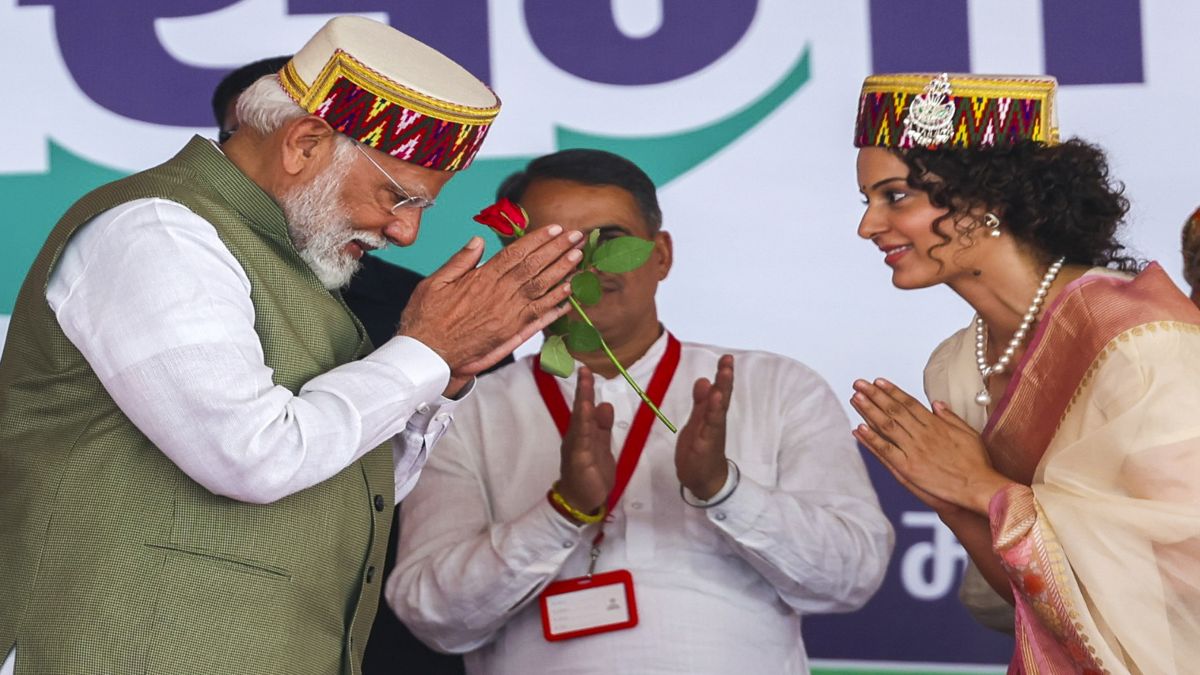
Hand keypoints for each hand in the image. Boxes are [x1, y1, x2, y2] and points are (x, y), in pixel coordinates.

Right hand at [399, 228, 582, 387]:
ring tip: (578, 258)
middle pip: (535, 267)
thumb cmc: (426, 319)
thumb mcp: (435, 282)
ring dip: (562, 273)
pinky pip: (539, 318)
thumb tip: (478, 240)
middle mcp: (500, 295)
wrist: (428, 356)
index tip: (555, 228)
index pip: (516, 253)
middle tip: (576, 236)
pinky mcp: (511, 333)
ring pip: (541, 290)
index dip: (538, 239)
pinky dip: (556, 306)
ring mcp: (508, 315)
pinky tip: (570, 296)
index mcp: (482, 279)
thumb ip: (460, 260)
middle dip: (557, 250)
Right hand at [556, 367, 615, 515]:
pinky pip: (582, 438)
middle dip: (583, 389)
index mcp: (583, 432)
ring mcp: (576, 446)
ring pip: (580, 420)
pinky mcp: (579, 458)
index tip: (587, 370)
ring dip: (582, 401)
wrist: (580, 500)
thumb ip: (602, 426)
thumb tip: (604, 404)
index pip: (585, 407)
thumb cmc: (590, 474)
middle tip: (585, 369)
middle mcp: (577, 436)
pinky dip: (583, 423)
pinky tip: (586, 410)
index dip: (586, 389)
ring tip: (585, 384)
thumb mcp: (601, 446)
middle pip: (580, 409)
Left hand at [675, 355, 733, 499]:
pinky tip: (716, 400)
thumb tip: (704, 380)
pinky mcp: (706, 444)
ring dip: (722, 391)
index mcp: (713, 415)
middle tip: (728, 360)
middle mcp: (716, 422)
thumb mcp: (697, 422)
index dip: (723, 375)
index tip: (726, 358)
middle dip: (725, 378)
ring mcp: (712, 432)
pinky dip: (713, 412)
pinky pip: (710, 426)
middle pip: (723, 397)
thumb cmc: (701, 451)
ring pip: (718, 409)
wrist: (703, 480)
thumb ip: (701, 402)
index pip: (720, 391)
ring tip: (724, 374)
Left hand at [850, 378, 1011, 514]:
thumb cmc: (976, 462)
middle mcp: (922, 434)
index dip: (892, 391)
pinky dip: (872, 439)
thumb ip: (950, 417)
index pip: (908, 403)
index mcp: (935, 424)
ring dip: (869, 410)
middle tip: (859, 383)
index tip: (878, 381)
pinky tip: (859, 429)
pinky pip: (886, 450)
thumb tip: (936, 404)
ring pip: (887, 426)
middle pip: (894, 410)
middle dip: (874, 395)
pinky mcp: (908, 468)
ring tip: (855, 398)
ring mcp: (914, 450)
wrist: (977, 486)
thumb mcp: (968, 432)